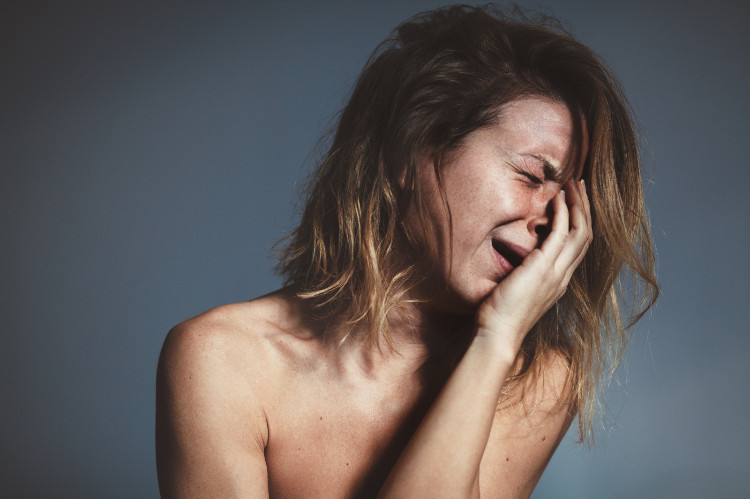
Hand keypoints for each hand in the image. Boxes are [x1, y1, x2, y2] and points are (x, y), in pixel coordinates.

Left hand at [475, 179, 591, 352]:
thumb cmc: (499, 315)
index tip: (574, 203)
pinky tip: (558, 198)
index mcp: (558, 282)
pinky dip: (563, 213)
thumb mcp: (516, 290)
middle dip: (585, 208)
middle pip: (586, 236)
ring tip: (574, 185)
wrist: (497, 333)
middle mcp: (563, 277)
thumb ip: (523, 275)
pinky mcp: (544, 268)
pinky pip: (562, 234)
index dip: (580, 222)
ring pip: (581, 232)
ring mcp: (556, 273)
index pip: (578, 247)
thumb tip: (516, 261)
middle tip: (580, 186)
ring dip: (579, 205)